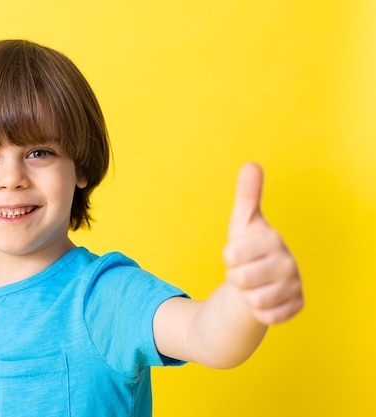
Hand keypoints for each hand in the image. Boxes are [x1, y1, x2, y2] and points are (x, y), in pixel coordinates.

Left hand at [223, 163, 302, 324]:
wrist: (259, 282)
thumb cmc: (248, 250)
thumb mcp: (243, 223)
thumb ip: (247, 195)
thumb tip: (251, 164)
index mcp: (272, 240)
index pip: (232, 255)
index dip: (228, 257)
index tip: (236, 254)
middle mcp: (288, 262)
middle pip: (240, 279)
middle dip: (235, 278)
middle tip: (244, 272)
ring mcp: (293, 286)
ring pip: (252, 300)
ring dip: (246, 296)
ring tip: (253, 286)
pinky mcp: (295, 307)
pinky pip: (265, 317)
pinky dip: (258, 312)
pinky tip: (262, 300)